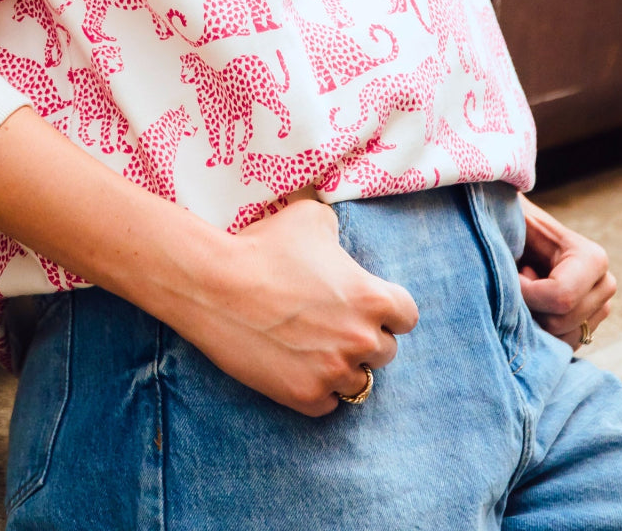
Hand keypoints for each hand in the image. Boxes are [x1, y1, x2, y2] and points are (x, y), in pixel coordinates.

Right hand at [175, 193, 418, 416]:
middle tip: (332, 324)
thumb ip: (337, 232)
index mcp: (371, 298)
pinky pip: (329, 403)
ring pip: (359, 381)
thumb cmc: (264, 244)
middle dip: (364, 338)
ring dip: (342, 367)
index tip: (365, 306)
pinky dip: (318, 388)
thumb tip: (338, 243)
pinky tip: (298, 366)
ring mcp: (333, 372)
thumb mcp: (311, 217)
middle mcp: (361, 339)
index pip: (406, 317)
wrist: (215, 284)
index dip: (387, 310)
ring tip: (315, 347)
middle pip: (385, 352)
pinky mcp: (305, 396)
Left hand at [517, 195, 615, 348]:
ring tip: (526, 291)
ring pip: (563, 339)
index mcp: (591, 258)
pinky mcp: (589, 325)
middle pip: (561, 322)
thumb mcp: (511, 225)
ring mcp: (599, 308)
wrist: (518, 232)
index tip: (509, 277)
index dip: (526, 294)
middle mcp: (604, 285)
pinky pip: (564, 346)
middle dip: (529, 308)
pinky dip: (541, 334)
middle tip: (517, 282)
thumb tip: (518, 266)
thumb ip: (513, 240)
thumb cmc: (511, 226)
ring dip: (534, 321)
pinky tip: (533, 306)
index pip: (561, 297)